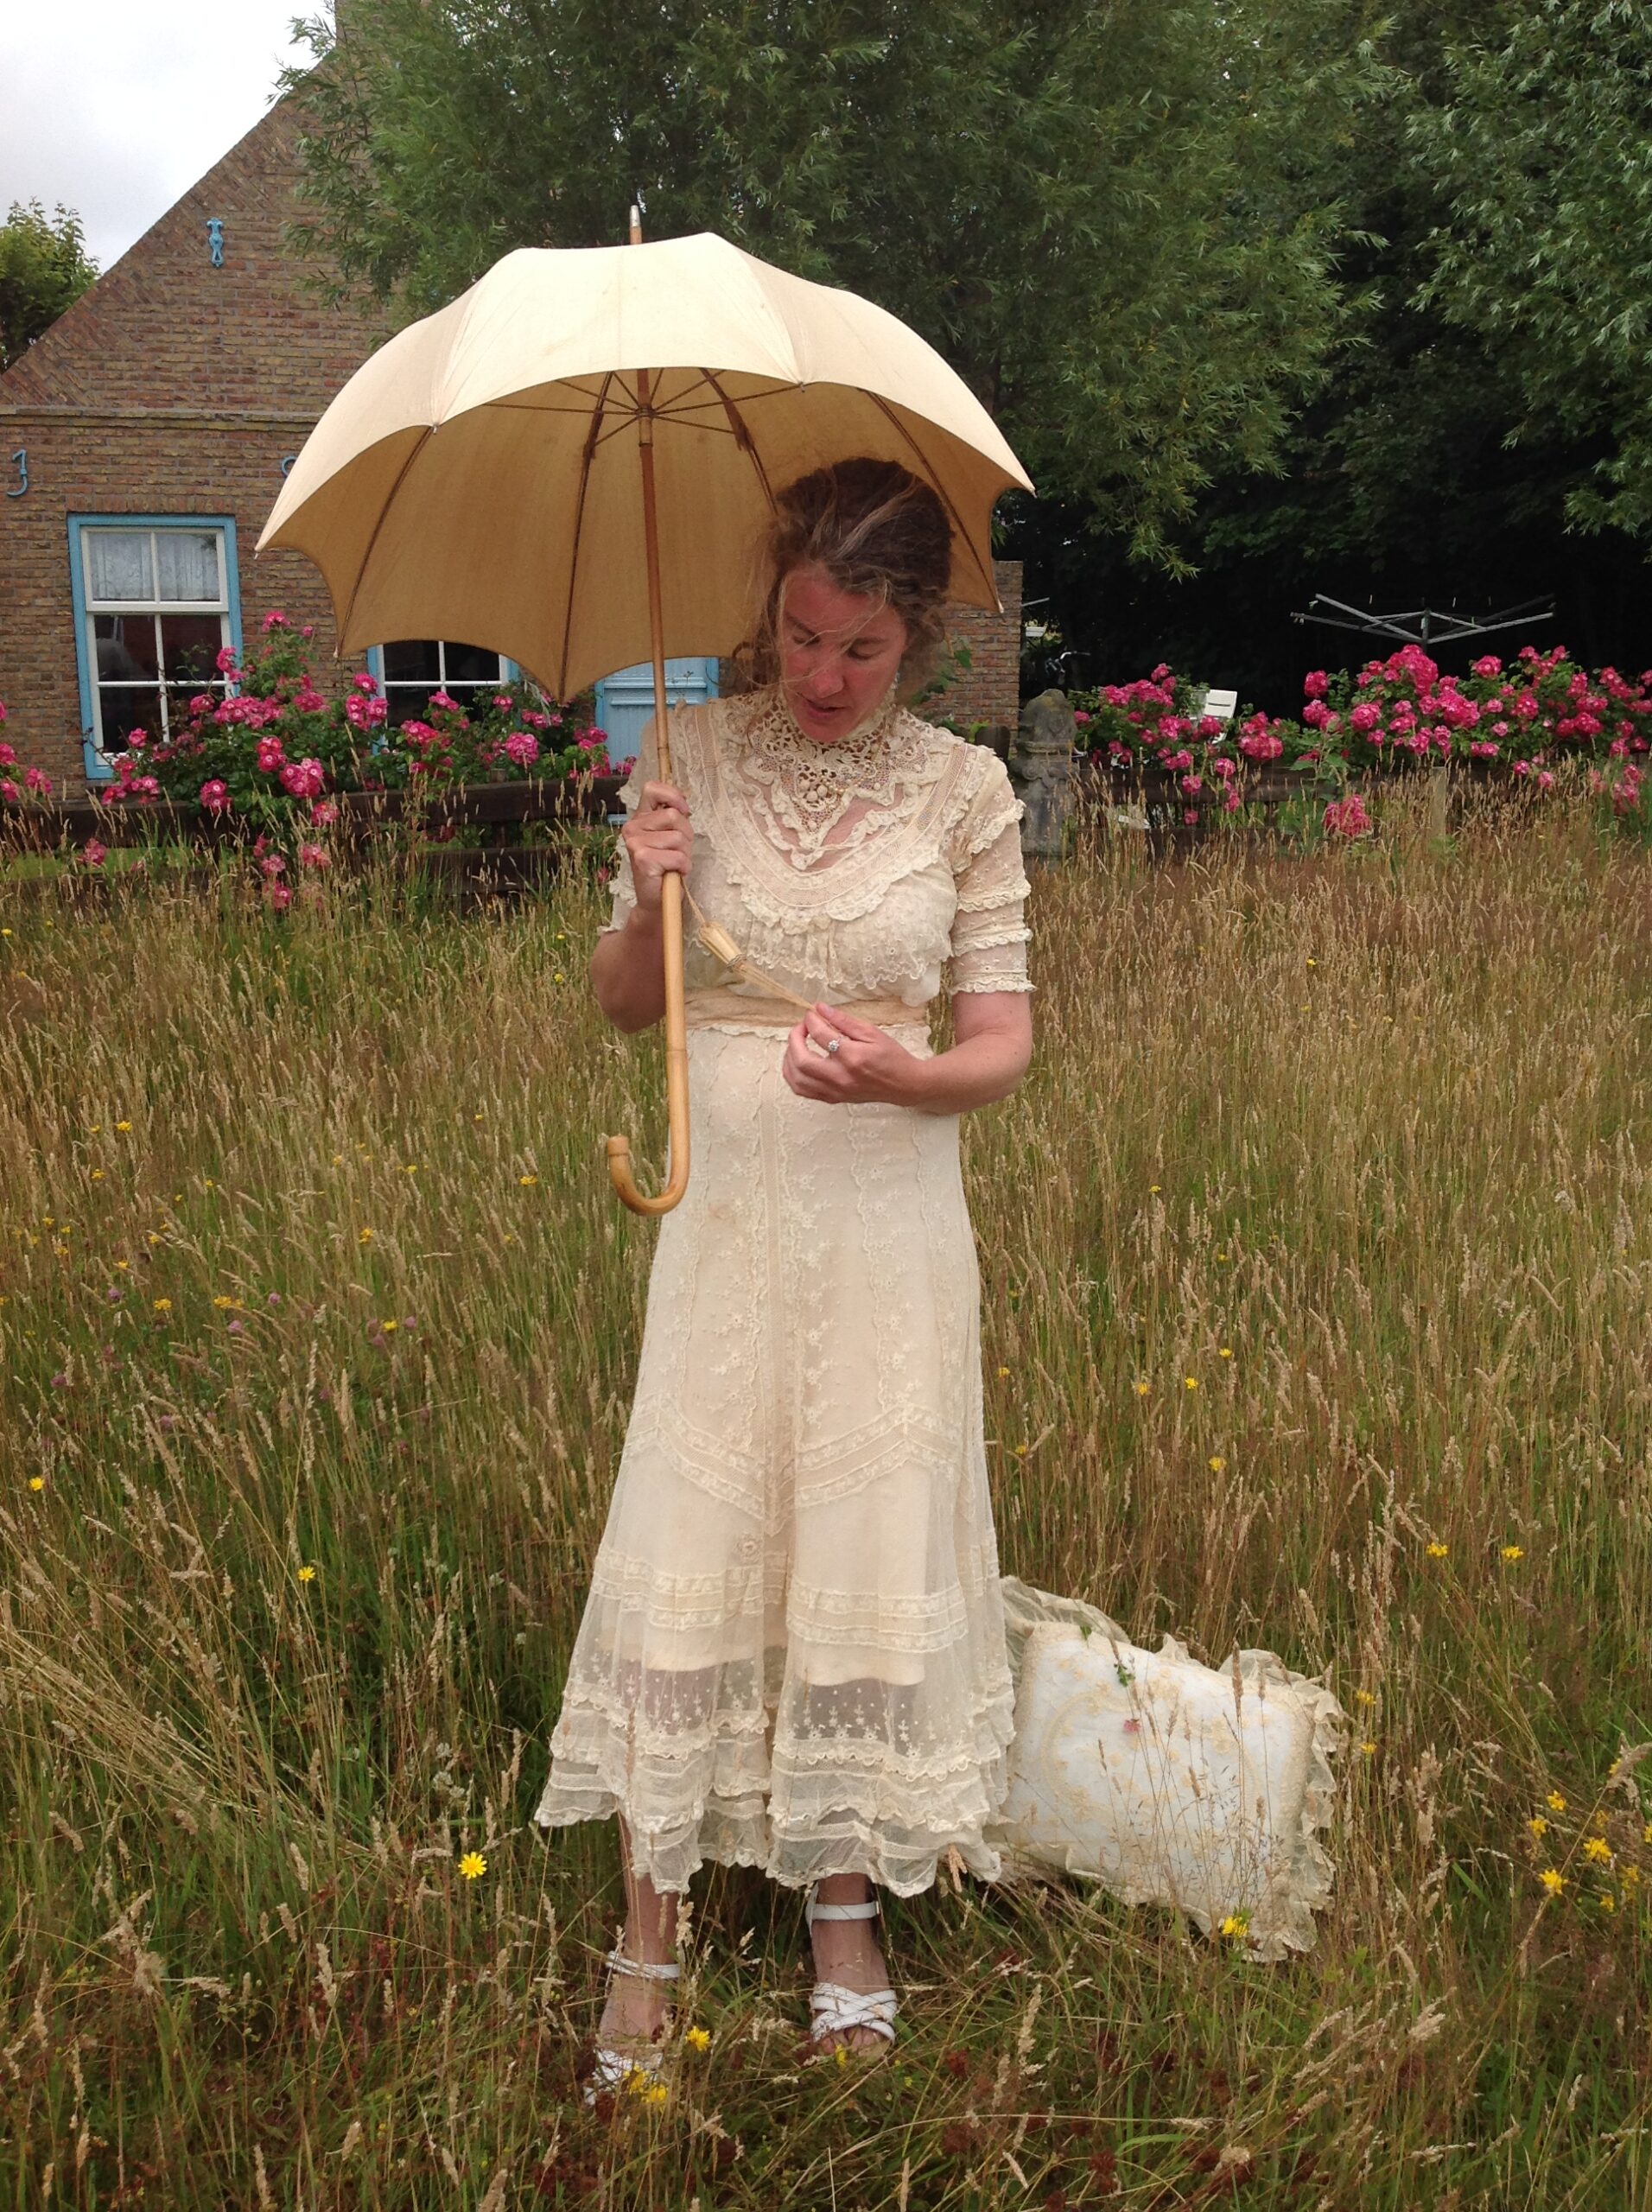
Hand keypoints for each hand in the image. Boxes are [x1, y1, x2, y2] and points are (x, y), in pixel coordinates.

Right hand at [624, 780, 691, 916]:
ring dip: (685, 853)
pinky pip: (678, 857)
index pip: (652, 789)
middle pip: (674, 816)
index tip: (684, 811)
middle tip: (678, 851)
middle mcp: (632, 827)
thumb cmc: (666, 867)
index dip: (673, 796)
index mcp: (639, 818)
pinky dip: (683, 867)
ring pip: (678, 837)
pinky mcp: (643, 859)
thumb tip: (684, 806)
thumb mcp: (670, 836)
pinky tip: (673, 873)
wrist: (656, 901)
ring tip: (674, 864)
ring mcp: (635, 843)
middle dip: (686, 835)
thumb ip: (673, 818)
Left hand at [781, 1002, 921, 1105]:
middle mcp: (841, 1077)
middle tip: (801, 1027)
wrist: (905, 1085)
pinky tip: (797, 1062)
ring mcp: (835, 1091)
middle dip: (794, 1039)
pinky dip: (794, 1075)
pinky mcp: (833, 1098)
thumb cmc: (892, 1057)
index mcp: (852, 1057)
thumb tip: (820, 1008)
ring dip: (789, 1058)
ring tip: (797, 1044)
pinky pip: (803, 1090)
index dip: (811, 1019)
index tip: (812, 1012)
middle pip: (801, 1060)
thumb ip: (843, 1021)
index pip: (820, 1035)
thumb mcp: (872, 1032)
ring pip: (797, 1079)